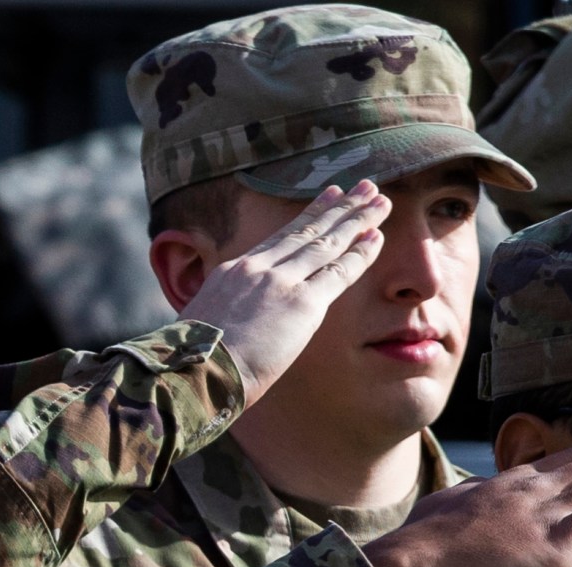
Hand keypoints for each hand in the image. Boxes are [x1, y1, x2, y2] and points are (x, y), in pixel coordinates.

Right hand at [178, 182, 390, 404]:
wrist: (193, 373)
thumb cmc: (191, 365)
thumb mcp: (201, 326)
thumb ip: (224, 315)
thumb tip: (227, 328)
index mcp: (233, 272)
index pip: (280, 238)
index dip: (309, 215)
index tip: (330, 196)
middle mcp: (258, 269)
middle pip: (307, 230)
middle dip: (339, 206)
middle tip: (365, 186)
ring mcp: (281, 283)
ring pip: (326, 242)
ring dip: (357, 218)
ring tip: (380, 199)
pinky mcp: (301, 304)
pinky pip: (339, 272)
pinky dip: (360, 252)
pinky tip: (376, 236)